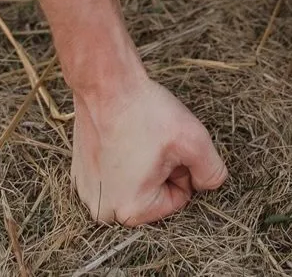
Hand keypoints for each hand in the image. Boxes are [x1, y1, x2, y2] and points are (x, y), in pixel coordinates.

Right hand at [70, 71, 227, 224]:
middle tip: (153, 139)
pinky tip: (120, 135)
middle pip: (154, 194)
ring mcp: (87, 193)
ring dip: (141, 164)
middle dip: (160, 168)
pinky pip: (113, 175)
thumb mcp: (193, 139)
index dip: (181, 169)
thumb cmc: (146, 111)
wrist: (106, 81)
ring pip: (134, 184)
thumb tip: (211, 185)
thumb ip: (211, 171)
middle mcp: (104, 210)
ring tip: (135, 135)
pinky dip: (121, 158)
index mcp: (131, 210)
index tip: (168, 145)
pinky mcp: (80, 174)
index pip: (177, 199)